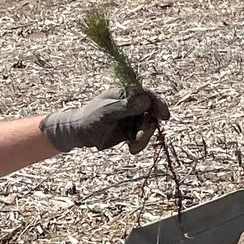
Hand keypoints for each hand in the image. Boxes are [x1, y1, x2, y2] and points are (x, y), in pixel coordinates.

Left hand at [42, 88, 169, 154]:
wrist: (80, 133)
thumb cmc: (90, 118)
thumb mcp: (107, 112)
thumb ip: (126, 106)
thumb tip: (146, 100)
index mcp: (126, 94)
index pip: (147, 96)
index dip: (158, 105)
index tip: (164, 116)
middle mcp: (132, 105)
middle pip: (151, 114)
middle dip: (148, 127)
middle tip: (139, 138)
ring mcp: (132, 118)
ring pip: (147, 127)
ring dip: (143, 138)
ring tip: (133, 147)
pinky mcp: (130, 131)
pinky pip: (141, 137)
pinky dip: (139, 144)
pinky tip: (131, 149)